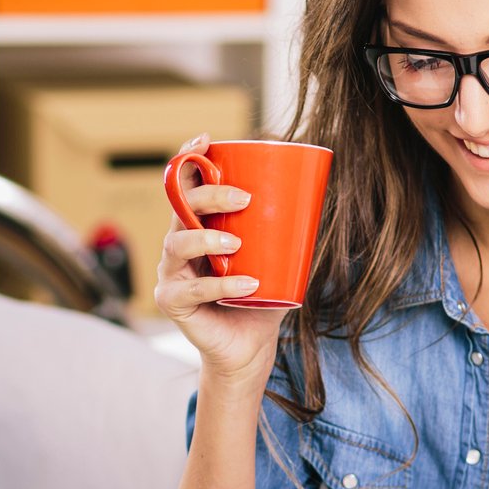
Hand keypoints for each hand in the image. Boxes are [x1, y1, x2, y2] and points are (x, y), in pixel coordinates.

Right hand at [156, 135, 285, 384]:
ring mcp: (171, 273)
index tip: (205, 139)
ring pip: (177, 244)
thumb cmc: (260, 299)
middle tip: (245, 198)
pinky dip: (222, 285)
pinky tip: (248, 286)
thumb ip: (285, 230)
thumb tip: (317, 194)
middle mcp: (178, 245)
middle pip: (180, 207)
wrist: (248, 348)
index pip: (185, 186)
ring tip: (237, 244)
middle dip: (209, 195)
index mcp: (198, 226)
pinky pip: (192, 289)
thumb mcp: (275, 258)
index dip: (189, 158)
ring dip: (207, 238)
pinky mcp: (172, 302)